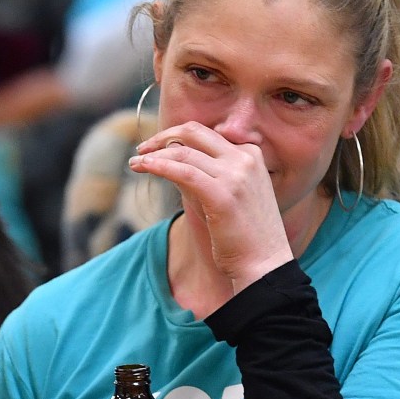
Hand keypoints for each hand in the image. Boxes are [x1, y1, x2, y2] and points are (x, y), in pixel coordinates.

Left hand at [129, 123, 292, 290]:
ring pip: (184, 152)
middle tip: (142, 149)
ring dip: (153, 154)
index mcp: (250, 155)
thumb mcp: (225, 196)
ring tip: (135, 163)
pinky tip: (142, 167)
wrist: (264, 265)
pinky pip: (182, 171)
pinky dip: (158, 166)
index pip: (206, 135)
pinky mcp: (222, 194)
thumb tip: (169, 159)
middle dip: (163, 137)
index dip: (177, 137)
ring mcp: (236, 175)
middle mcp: (245, 159)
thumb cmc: (243, 236)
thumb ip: (202, 174)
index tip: (157, 148)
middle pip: (194, 132)